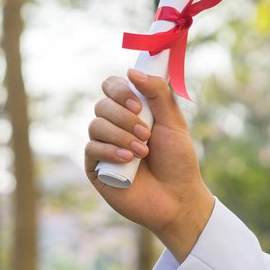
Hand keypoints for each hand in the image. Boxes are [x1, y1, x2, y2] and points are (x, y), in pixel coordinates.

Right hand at [84, 69, 214, 261]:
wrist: (178, 198)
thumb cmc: (178, 161)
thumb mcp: (173, 122)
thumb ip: (158, 93)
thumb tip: (131, 72)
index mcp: (131, 111)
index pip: (112, 86)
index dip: (119, 89)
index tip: (137, 103)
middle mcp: (114, 125)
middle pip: (102, 105)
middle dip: (124, 117)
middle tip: (146, 133)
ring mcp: (103, 146)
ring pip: (95, 125)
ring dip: (120, 135)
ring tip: (142, 151)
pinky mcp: (96, 167)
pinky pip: (92, 148)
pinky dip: (110, 150)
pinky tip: (128, 160)